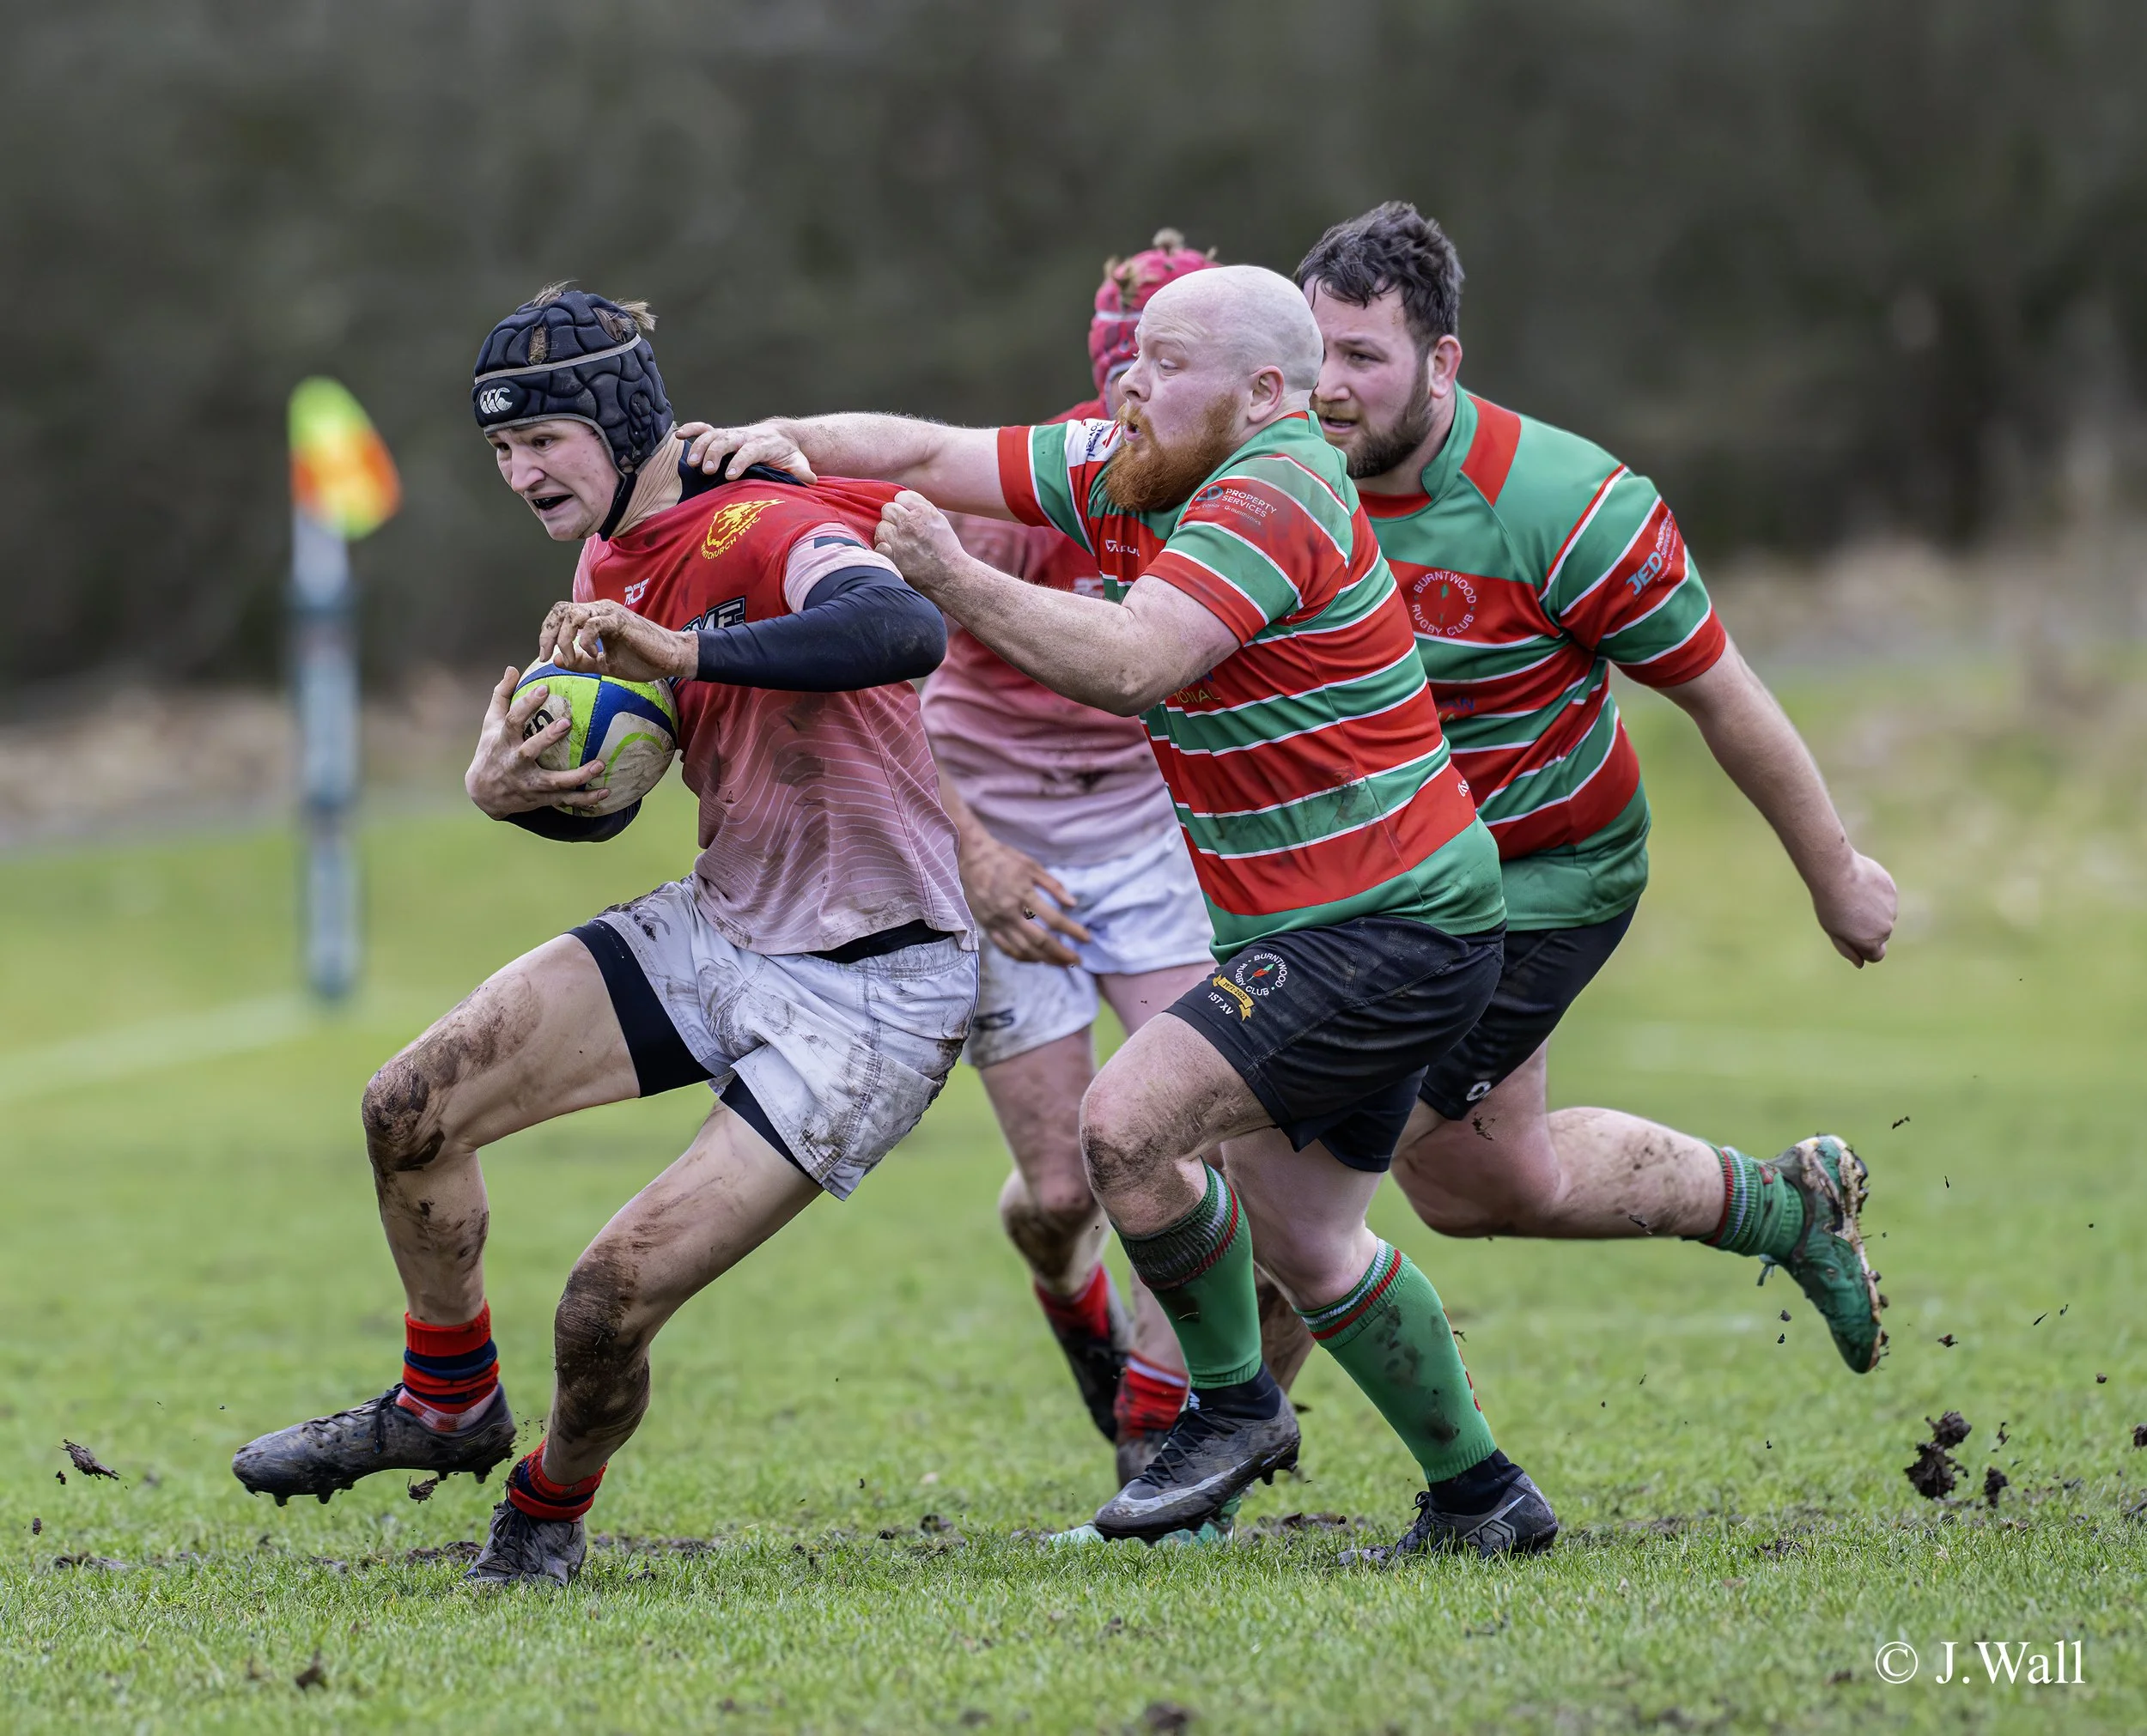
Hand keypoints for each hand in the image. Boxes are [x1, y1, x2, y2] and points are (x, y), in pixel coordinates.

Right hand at [464, 667, 608, 817]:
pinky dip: (585, 799)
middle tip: (567, 723)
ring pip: (554, 781)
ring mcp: (528, 783)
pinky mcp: (540, 798)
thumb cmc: (491, 751)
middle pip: (530, 751)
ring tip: (601, 765)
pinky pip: (566, 800)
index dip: (526, 704)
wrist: (482, 794)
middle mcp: (515, 763)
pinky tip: (606, 792)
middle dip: (547, 738)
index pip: (513, 721)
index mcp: (503, 742)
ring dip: (578, 776)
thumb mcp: (490, 724)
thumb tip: (512, 668)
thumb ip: (502, 696)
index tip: (543, 689)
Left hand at [535, 598, 694, 682]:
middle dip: (548, 634)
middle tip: (546, 654)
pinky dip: (586, 641)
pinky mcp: (619, 620)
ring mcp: (609, 613)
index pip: (560, 615)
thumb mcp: (605, 665)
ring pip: (572, 615)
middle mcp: (599, 609)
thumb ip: (581, 661)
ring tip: (571, 658)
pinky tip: (594, 654)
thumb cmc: (643, 660)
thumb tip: (556, 659)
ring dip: (565, 639)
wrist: (671, 658)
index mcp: (594, 617)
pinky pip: (592, 624)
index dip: (547, 633)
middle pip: (560, 610)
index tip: (545, 656)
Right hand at [676, 419, 816, 482]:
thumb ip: (802, 472)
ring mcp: (733, 434)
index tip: (729, 476)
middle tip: (707, 470)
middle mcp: (745, 436)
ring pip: (713, 435)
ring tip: (690, 463)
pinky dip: (691, 429)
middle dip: (715, 453)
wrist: (781, 436)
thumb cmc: (788, 455)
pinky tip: (677, 435)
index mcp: (763, 444)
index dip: (739, 462)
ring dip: (700, 446)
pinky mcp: (723, 434)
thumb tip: (811, 480)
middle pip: (727, 440)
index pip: (749, 451)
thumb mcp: (798, 463)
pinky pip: (705, 428)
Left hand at [874, 490, 969, 594]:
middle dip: (895, 518)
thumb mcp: (938, 519)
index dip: (905, 507)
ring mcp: (898, 541)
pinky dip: (883, 549)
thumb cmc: (945, 547)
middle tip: (906, 532)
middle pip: (888, 509)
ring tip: (901, 544)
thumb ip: (920, 505)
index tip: (911, 517)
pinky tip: (894, 553)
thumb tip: (901, 498)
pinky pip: (878, 545)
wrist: (949, 576)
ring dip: (888, 533)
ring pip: (881, 527)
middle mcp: (908, 524)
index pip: (900, 497)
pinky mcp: (891, 557)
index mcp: (922, 512)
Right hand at [958, 827, 1091, 966]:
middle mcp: (1010, 912)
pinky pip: (1005, 948)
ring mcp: (997, 922)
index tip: (1086, 939)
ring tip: (1060, 963)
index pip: (1053, 919)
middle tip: (1077, 960)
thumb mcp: (1032, 865)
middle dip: (1061, 953)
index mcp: (1023, 894)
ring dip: (1044, 959)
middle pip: (1039, 940)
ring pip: (1023, 949)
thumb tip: (1073, 904)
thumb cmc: (1004, 858)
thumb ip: (1053, 885)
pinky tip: (1035, 959)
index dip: (1072, 931)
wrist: (970, 857)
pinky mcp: (987, 927)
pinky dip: (1022, 957)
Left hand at [1811, 849, 1896, 965]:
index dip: (1864, 948)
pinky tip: (1860, 884)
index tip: (1852, 936)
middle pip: (1880, 934)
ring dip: (1873, 910)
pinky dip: (1876, 893)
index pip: (1877, 955)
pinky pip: (1886, 896)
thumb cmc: (1830, 905)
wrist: (1836, 874)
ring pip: (1884, 914)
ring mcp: (1891, 908)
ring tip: (1852, 897)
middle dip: (1868, 928)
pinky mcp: (1892, 890)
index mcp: (1871, 942)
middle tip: (1847, 912)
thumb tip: (1860, 963)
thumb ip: (1848, 949)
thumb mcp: (1834, 932)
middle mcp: (1886, 928)